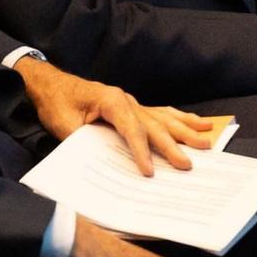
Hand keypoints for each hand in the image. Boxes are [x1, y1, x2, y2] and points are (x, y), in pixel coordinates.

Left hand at [15, 55, 215, 174]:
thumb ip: (84, 142)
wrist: (50, 85)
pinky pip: (160, 114)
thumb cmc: (56, 103)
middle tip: (187, 164)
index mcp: (110, 100)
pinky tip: (197, 123)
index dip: (140, 150)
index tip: (149, 171)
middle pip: (152, 125)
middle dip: (171, 145)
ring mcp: (132, 103)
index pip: (130, 128)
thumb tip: (102, 163)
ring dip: (185, 130)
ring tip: (207, 140)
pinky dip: (180, 119)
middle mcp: (126, 100)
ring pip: (163, 118)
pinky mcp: (132, 108)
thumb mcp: (64, 126)